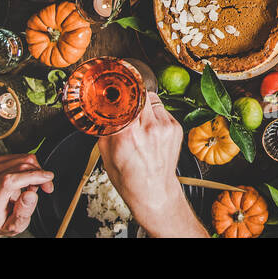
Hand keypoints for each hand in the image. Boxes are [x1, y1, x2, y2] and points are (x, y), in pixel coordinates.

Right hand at [97, 92, 207, 236]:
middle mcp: (149, 128)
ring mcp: (165, 127)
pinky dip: (154, 114)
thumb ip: (105, 128)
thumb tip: (102, 110)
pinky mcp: (176, 128)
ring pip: (152, 99)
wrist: (154, 191)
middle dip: (131, 95)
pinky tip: (149, 129)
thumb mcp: (106, 153)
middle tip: (125, 102)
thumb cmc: (129, 178)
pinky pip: (162, 110)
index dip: (119, 91)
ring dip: (143, 104)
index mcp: (128, 134)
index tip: (114, 87)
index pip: (125, 97)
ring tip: (138, 120)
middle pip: (140, 93)